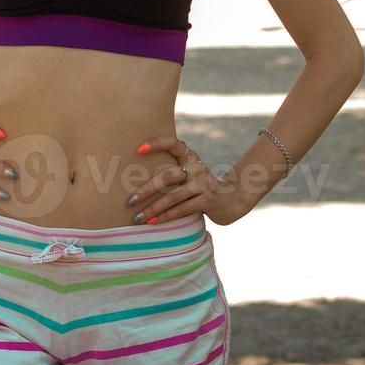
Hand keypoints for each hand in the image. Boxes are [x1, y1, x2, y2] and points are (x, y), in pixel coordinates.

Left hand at [124, 135, 247, 226]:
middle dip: (146, 189)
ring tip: (137, 218)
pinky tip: (152, 222)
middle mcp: (197, 167)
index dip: (157, 143)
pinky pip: (182, 209)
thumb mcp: (190, 174)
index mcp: (191, 157)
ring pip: (173, 196)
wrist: (234, 199)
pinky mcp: (208, 200)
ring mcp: (204, 183)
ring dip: (152, 208)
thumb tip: (136, 179)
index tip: (138, 148)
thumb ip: (173, 171)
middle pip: (168, 176)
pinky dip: (165, 216)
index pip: (173, 144)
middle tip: (130, 200)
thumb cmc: (202, 187)